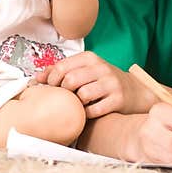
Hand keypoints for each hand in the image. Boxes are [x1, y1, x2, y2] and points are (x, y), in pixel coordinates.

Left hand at [35, 52, 156, 116]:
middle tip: (65, 98)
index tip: (51, 88)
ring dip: (76, 104)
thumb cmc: (103, 81)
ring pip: (82, 95)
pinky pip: (93, 110)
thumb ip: (62, 71)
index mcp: (90, 58)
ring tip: (78, 104)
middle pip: (70, 80)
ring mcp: (111, 84)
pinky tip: (89, 112)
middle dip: (63, 92)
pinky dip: (87, 114)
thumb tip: (37, 78)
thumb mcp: (85, 70)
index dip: (51, 80)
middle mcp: (102, 68)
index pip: (62, 67)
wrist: (134, 91)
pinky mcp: (118, 99)